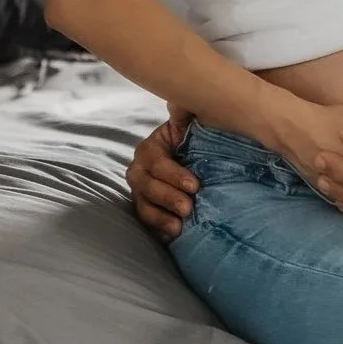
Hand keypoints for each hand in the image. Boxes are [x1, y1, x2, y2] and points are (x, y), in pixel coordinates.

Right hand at [127, 107, 196, 241]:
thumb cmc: (200, 140)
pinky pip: (147, 222)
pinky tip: (170, 237)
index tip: (195, 185)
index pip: (156, 161)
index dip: (173, 174)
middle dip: (167, 198)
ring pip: (143, 206)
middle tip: (188, 208)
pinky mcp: (150, 208)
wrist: (201, 158)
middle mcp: (141, 170)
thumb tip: (180, 105)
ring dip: (160, 218)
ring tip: (178, 228)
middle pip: (146, 186)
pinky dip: (158, 230)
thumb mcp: (193, 123)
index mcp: (151, 148)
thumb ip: (185, 114)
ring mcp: (142, 192)